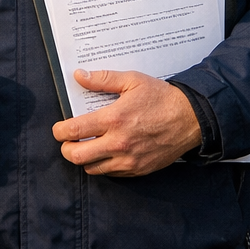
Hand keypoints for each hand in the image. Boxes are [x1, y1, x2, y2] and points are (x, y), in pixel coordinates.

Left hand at [52, 70, 201, 176]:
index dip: (59, 131)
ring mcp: (128, 159)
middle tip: (68, 141)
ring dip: (84, 159)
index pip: (74, 131)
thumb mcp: (132, 81)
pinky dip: (103, 165)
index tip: (59, 129)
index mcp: (114, 119)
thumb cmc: (162, 98)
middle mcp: (118, 142)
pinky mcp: (137, 169)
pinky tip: (106, 153)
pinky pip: (111, 173)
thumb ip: (103, 79)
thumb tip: (80, 76)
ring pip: (92, 168)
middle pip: (77, 156)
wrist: (190, 119)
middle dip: (66, 149)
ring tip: (87, 147)